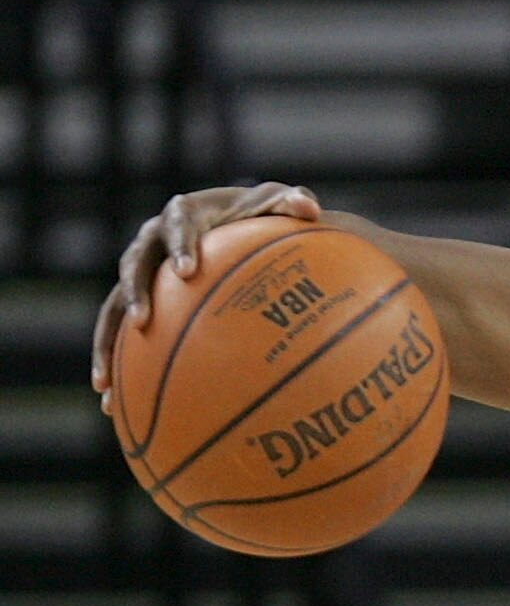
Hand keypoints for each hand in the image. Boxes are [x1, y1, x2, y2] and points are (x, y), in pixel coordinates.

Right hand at [90, 183, 320, 409]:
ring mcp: (142, 272)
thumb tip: (308, 208)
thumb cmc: (262, 212)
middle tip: (143, 321)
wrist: (237, 219)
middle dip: (136, 293)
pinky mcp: (141, 299)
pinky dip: (115, 366)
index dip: (179, 246)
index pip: (177, 225)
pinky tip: (113, 403)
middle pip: (134, 265)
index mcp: (184, 215)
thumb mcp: (280, 203)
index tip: (187, 272)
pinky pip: (120, 332)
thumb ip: (292, 202)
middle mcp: (151, 241)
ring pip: (114, 304)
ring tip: (106, 380)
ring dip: (107, 340)